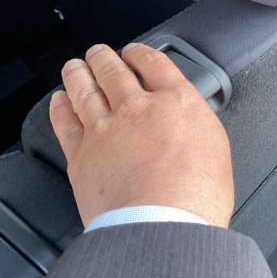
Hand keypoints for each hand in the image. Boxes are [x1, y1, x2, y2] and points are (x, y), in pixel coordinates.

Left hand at [49, 43, 234, 228]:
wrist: (162, 225)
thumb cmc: (197, 196)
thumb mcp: (217, 148)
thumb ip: (197, 126)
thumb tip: (190, 123)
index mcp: (177, 102)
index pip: (156, 63)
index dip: (142, 51)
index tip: (136, 51)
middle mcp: (139, 108)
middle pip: (115, 70)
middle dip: (105, 57)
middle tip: (100, 52)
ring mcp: (107, 129)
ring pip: (86, 88)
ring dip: (79, 73)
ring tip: (76, 66)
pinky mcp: (82, 154)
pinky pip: (65, 121)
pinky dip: (60, 106)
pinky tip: (59, 100)